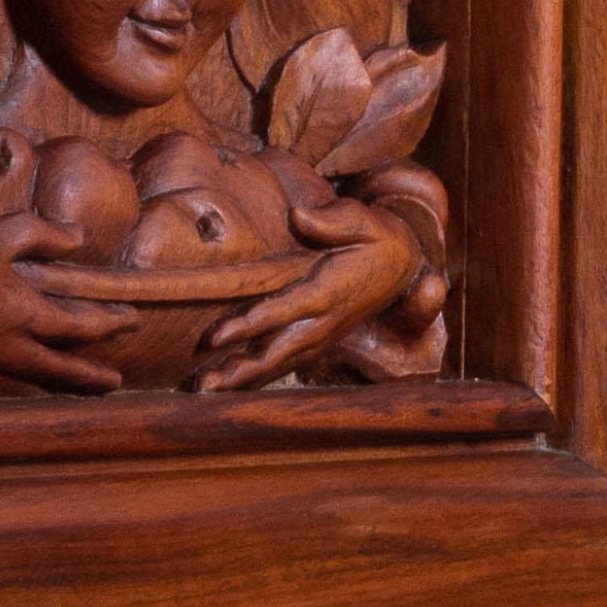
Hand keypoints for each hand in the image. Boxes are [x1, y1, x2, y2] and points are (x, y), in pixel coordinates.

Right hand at [0, 213, 160, 396]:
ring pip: (34, 386)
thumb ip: (42, 234)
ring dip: (61, 389)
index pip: (81, 325)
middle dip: (93, 375)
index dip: (108, 324)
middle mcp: (14, 349)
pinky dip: (19, 394)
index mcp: (27, 314)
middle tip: (116, 381)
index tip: (130, 321)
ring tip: (77, 393)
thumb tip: (80, 236)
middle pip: (63, 369)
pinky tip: (20, 392)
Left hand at [192, 214, 431, 393]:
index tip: (213, 337)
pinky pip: (287, 364)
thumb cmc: (377, 238)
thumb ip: (333, 220)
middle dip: (237, 370)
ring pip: (279, 364)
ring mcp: (323, 336)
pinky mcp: (321, 340)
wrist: (406, 266)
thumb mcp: (363, 220)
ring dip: (242, 380)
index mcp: (329, 292)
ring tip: (203, 391)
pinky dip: (258, 378)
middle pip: (276, 353)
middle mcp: (324, 322)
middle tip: (201, 386)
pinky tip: (230, 386)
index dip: (247, 326)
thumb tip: (298, 216)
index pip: (282, 312)